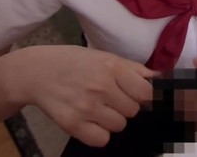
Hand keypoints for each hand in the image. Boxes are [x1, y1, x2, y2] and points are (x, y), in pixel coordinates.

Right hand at [14, 45, 157, 146]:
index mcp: (112, 67)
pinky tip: (90, 120)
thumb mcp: (103, 56)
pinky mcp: (73, 124)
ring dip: (112, 119)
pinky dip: (99, 133)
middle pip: (133, 111)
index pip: (147, 93)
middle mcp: (101, 87)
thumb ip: (133, 69)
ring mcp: (87, 107)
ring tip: (97, 107)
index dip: (145, 97)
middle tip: (110, 98)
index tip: (138, 97)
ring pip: (119, 126)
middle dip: (125, 106)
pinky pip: (102, 139)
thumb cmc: (73, 61)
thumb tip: (160, 79)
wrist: (36, 71)